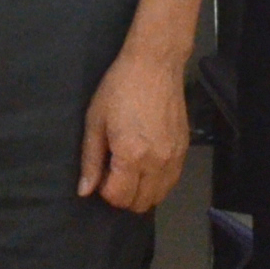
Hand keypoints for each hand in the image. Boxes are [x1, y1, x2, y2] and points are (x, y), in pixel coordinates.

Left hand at [77, 48, 191, 214]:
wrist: (155, 65)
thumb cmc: (119, 88)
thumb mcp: (95, 121)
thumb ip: (91, 160)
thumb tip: (85, 191)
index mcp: (131, 155)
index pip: (119, 198)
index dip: (104, 190)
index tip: (101, 173)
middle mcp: (156, 163)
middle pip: (140, 203)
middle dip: (122, 195)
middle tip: (113, 172)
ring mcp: (174, 159)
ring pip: (158, 197)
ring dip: (141, 192)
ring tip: (129, 169)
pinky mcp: (184, 151)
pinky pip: (171, 183)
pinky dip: (157, 183)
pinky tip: (146, 164)